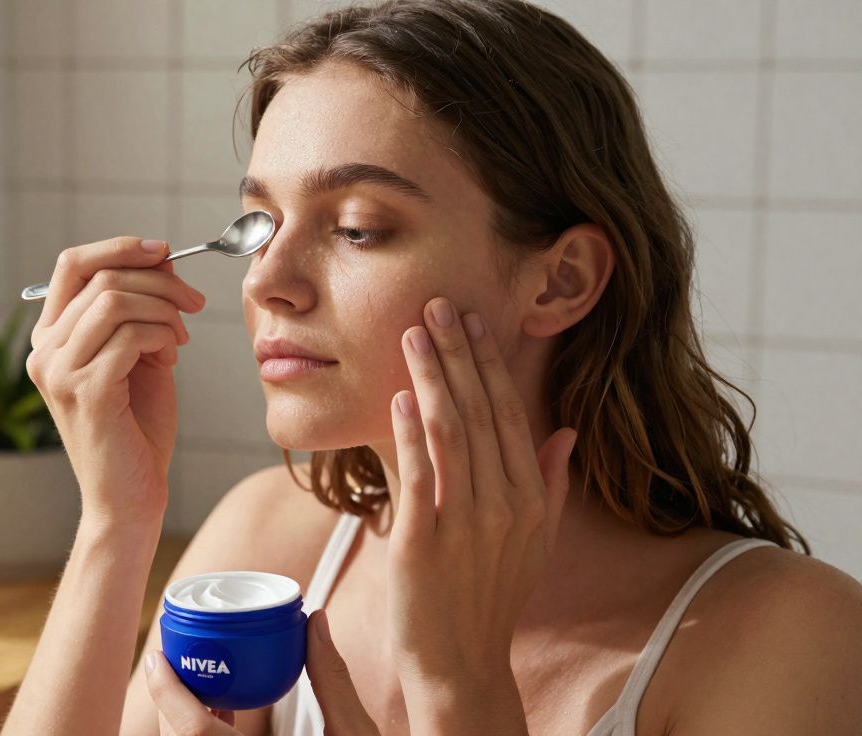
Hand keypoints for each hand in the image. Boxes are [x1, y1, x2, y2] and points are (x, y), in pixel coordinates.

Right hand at [25, 237, 206, 528]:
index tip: (164, 251)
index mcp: (51, 338)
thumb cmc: (137, 430)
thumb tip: (163, 260)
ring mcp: (59, 372)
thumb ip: (142, 311)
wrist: (130, 498)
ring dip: (163, 308)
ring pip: (115, 300)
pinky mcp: (85, 392)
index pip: (72, 264)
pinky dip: (163, 335)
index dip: (119, 247)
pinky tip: (173, 357)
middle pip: (101, 277)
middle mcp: (45, 351)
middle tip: (194, 302)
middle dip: (158, 280)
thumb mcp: (141, 356)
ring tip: (182, 336)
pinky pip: (131, 336)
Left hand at [144, 609, 380, 734]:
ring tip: (198, 677)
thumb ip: (331, 678)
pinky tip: (222, 710)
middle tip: (174, 658)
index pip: (193, 732)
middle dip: (171, 698)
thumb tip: (314, 622)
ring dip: (186, 718)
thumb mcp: (354, 734)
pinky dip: (203, 734)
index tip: (156, 657)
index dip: (167, 692)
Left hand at [387, 296, 577, 688]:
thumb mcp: (536, 541)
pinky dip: (410, 429)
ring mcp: (466, 522)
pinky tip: (401, 394)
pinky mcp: (425, 540)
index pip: (510, 414)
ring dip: (432, 377)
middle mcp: (505, 505)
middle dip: (459, 354)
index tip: (473, 322)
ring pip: (451, 431)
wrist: (461, 661)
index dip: (489, 364)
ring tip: (413, 333)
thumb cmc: (493, 598)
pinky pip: (420, 473)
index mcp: (531, 499)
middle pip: (480, 412)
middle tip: (438, 305)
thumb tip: (564, 434)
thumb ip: (550, 484)